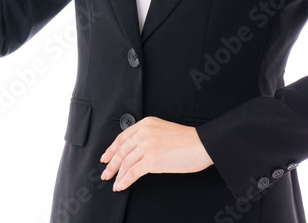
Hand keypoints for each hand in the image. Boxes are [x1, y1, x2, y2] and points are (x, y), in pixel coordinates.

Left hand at [98, 117, 213, 191]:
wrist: (202, 144)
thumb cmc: (187, 140)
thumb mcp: (163, 130)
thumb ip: (148, 136)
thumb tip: (137, 151)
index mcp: (146, 124)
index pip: (122, 137)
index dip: (111, 149)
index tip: (106, 156)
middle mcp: (144, 132)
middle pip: (121, 150)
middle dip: (110, 163)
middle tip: (105, 171)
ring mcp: (147, 146)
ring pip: (125, 162)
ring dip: (116, 174)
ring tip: (113, 181)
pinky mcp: (152, 160)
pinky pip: (133, 172)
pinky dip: (125, 180)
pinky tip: (121, 185)